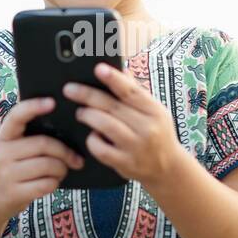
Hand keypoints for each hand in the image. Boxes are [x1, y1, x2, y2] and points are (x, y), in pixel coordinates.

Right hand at [0, 97, 83, 217]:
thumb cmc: (12, 168)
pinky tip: (54, 182)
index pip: (16, 116)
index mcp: (3, 137)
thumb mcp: (13, 149)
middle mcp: (1, 154)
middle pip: (43, 144)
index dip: (34, 107)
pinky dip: (55, 183)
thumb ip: (30, 137)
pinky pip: (46, 184)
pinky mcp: (14, 194)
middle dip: (65, 151)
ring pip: (48, 165)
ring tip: (63, 170)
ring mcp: (6, 175)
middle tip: (76, 158)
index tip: (52, 102)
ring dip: (62, 168)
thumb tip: (63, 125)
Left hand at [63, 63, 185, 188]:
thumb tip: (121, 71)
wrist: (167, 168)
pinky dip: (92, 140)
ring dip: (88, 115)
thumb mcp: (155, 111)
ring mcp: (136, 147)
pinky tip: (92, 136)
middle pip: (113, 107)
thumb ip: (137, 93)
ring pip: (105, 125)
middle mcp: (148, 128)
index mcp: (155, 111)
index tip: (98, 69)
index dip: (114, 79)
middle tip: (70, 89)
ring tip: (80, 112)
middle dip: (88, 95)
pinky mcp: (125, 164)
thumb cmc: (158, 133)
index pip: (132, 91)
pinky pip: (100, 149)